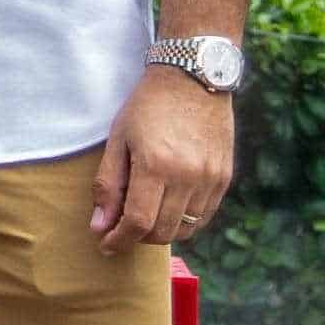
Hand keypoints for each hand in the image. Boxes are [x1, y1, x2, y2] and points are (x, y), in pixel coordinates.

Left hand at [91, 67, 233, 253]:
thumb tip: (99, 226)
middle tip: (121, 228)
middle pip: (163, 231)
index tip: (106, 245)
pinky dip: (184, 222)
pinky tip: (167, 210)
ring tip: (143, 218)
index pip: (139, 222)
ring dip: (161, 232)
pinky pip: (204, 216)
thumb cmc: (147, 106)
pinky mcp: (224, 178)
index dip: (120, 240)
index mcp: (155, 165)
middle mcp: (187, 177)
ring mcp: (210, 179)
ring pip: (185, 229)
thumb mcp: (118, 139)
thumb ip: (107, 184)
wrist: (192, 79)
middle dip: (137, 237)